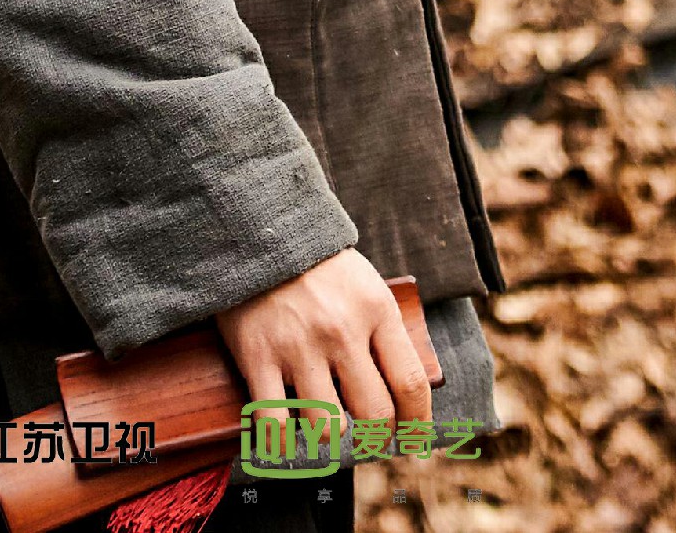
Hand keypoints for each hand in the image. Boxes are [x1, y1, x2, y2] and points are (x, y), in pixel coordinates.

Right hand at [217, 247, 431, 425]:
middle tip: (368, 440)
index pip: (411, 383)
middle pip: (375, 414)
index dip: (417, 423)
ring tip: (323, 421)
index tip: (413, 442)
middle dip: (375, 438)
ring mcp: (299, 347)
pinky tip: (285, 436)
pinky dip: (282, 442)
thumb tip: (405, 392)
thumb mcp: (367, 288)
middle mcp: (342, 332)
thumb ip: (385, 334)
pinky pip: (275, 424)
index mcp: (376, 311)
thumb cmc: (319, 268)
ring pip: (328, 427)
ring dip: (329, 434)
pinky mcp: (258, 358)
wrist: (259, 234)